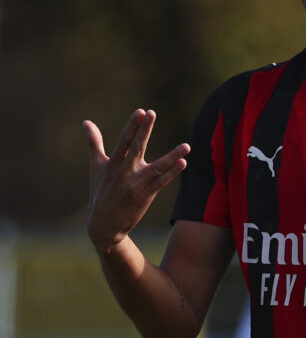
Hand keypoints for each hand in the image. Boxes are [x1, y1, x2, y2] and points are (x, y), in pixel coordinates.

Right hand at [83, 109, 188, 252]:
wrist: (103, 225)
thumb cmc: (100, 191)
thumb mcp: (96, 166)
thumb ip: (94, 143)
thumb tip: (86, 122)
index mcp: (112, 163)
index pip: (123, 141)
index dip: (132, 126)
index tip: (141, 112)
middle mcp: (124, 172)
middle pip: (136, 147)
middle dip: (143, 130)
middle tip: (152, 113)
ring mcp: (135, 185)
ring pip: (157, 167)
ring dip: (172, 156)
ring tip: (187, 146)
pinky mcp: (144, 196)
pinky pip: (161, 183)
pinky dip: (172, 174)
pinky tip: (183, 163)